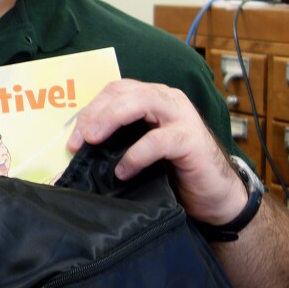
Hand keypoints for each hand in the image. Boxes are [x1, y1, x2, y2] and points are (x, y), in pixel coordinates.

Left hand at [67, 79, 246, 224]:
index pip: (114, 91)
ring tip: (93, 142)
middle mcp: (167, 100)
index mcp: (152, 98)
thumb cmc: (174, 171)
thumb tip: (78, 149)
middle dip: (95, 113)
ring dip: (110, 119)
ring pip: (140, 103)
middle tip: (78, 140)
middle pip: (123, 92)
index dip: (90, 110)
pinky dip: (136, 154)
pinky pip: (158, 140)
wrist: (215, 197)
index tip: (73, 137)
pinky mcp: (191, 140)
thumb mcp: (140, 149)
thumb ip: (117, 141)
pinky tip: (123, 170)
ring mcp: (182, 117)